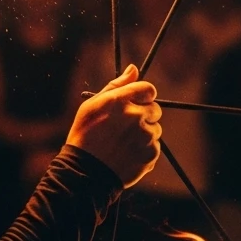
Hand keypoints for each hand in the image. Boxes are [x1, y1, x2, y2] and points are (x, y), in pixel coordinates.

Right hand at [66, 65, 160, 187]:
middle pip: (155, 109)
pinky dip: (145, 150)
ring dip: (145, 134)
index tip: (136, 104)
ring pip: (155, 129)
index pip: (148, 89)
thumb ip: (117, 86)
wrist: (85, 172)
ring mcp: (145, 135)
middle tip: (126, 128)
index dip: (143, 96)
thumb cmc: (85, 136)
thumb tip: (134, 69)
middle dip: (144, 116)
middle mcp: (136, 115)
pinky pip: (155, 146)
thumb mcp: (93, 105)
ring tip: (123, 144)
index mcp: (121, 101)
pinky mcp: (151, 153)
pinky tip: (127, 155)